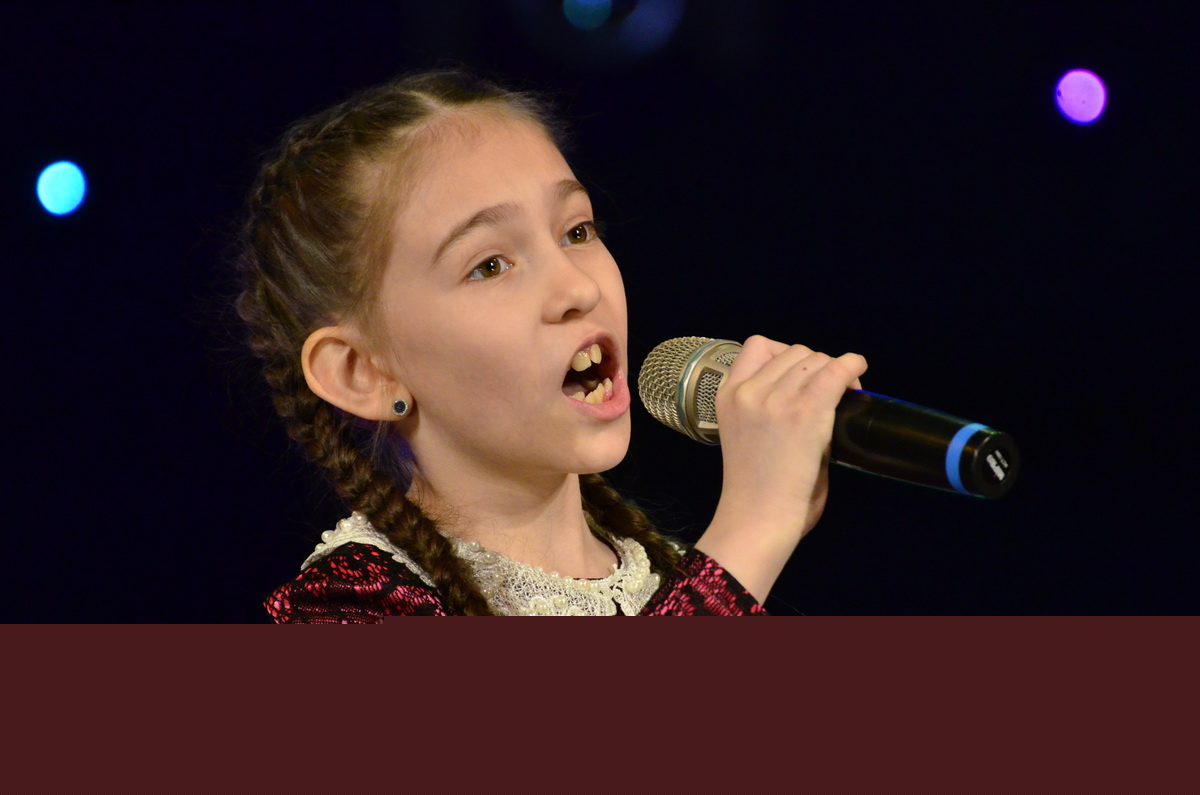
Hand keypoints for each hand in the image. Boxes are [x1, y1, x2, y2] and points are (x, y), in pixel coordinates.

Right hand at [694, 335, 866, 603]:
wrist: (756, 518)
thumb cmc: (755, 490)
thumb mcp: (745, 434)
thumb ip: (767, 408)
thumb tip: (811, 392)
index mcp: (728, 395)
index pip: (758, 346)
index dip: (785, 354)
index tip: (800, 376)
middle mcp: (749, 390)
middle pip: (795, 351)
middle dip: (817, 365)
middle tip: (832, 391)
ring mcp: (776, 398)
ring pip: (817, 359)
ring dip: (835, 371)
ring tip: (847, 393)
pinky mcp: (805, 411)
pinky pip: (836, 370)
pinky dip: (853, 366)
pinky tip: (859, 372)